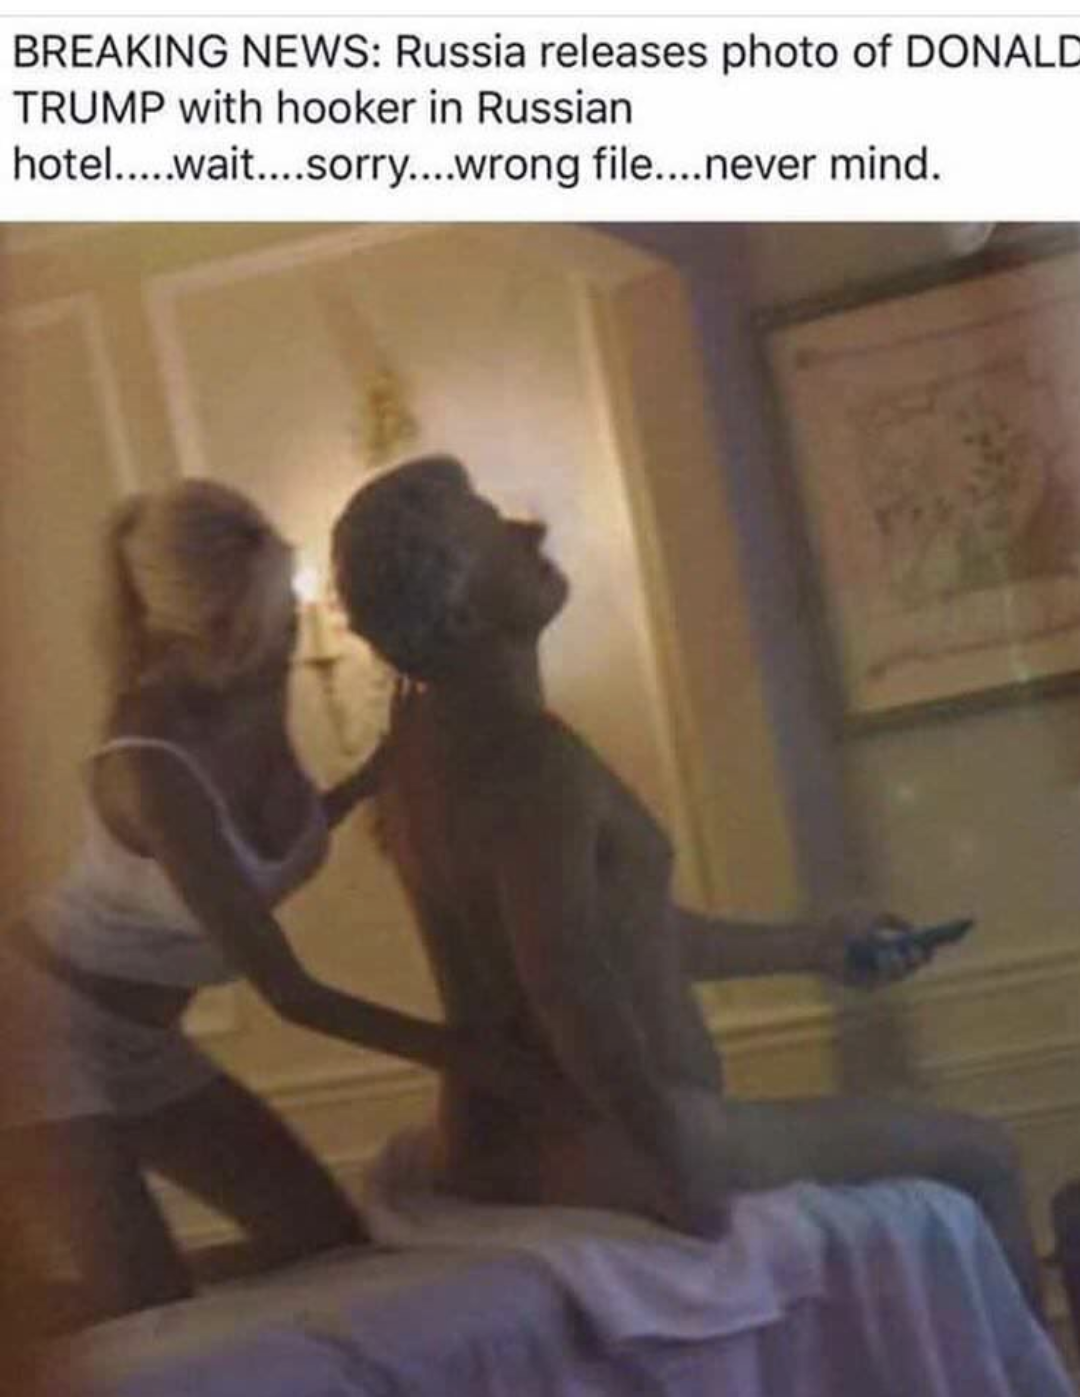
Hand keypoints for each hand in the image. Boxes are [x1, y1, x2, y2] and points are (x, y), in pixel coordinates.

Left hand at [813, 909, 928, 989]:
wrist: (818, 938)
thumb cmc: (843, 924)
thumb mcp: (873, 916)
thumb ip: (894, 920)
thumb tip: (915, 929)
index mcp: (886, 946)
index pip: (913, 949)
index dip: (927, 945)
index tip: (941, 939)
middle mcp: (883, 963)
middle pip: (911, 964)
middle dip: (920, 956)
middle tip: (927, 949)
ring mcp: (876, 975)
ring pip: (900, 973)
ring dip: (905, 962)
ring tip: (908, 951)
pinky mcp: (866, 984)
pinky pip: (885, 979)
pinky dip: (888, 968)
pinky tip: (888, 956)